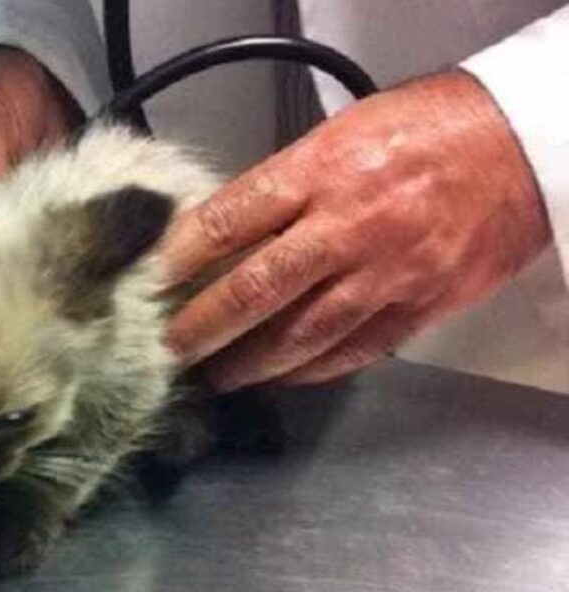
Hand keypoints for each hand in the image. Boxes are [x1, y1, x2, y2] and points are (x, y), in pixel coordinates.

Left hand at [161, 70, 551, 390]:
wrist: (525, 149)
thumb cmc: (429, 128)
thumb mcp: (343, 132)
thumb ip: (285, 182)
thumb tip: (227, 228)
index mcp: (321, 172)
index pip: (230, 221)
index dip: (181, 258)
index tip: (150, 282)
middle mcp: (347, 227)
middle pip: (256, 290)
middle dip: (202, 327)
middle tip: (167, 349)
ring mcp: (384, 274)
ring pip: (300, 335)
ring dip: (249, 362)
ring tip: (215, 376)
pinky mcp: (418, 308)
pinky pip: (352, 352)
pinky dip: (310, 371)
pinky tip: (281, 378)